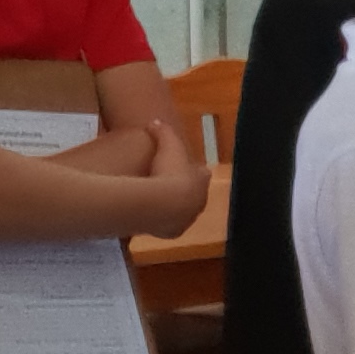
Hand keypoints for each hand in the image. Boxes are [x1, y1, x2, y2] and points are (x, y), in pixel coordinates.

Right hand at [127, 119, 208, 237]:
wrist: (163, 204)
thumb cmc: (170, 171)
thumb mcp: (167, 144)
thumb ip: (163, 131)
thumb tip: (155, 122)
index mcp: (202, 179)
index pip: (200, 173)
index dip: (190, 169)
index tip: (178, 165)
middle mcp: (200, 200)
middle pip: (194, 194)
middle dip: (184, 190)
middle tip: (166, 184)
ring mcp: (188, 218)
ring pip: (183, 212)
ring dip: (174, 207)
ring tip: (158, 202)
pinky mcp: (174, 231)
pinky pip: (169, 225)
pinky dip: (162, 221)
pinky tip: (152, 218)